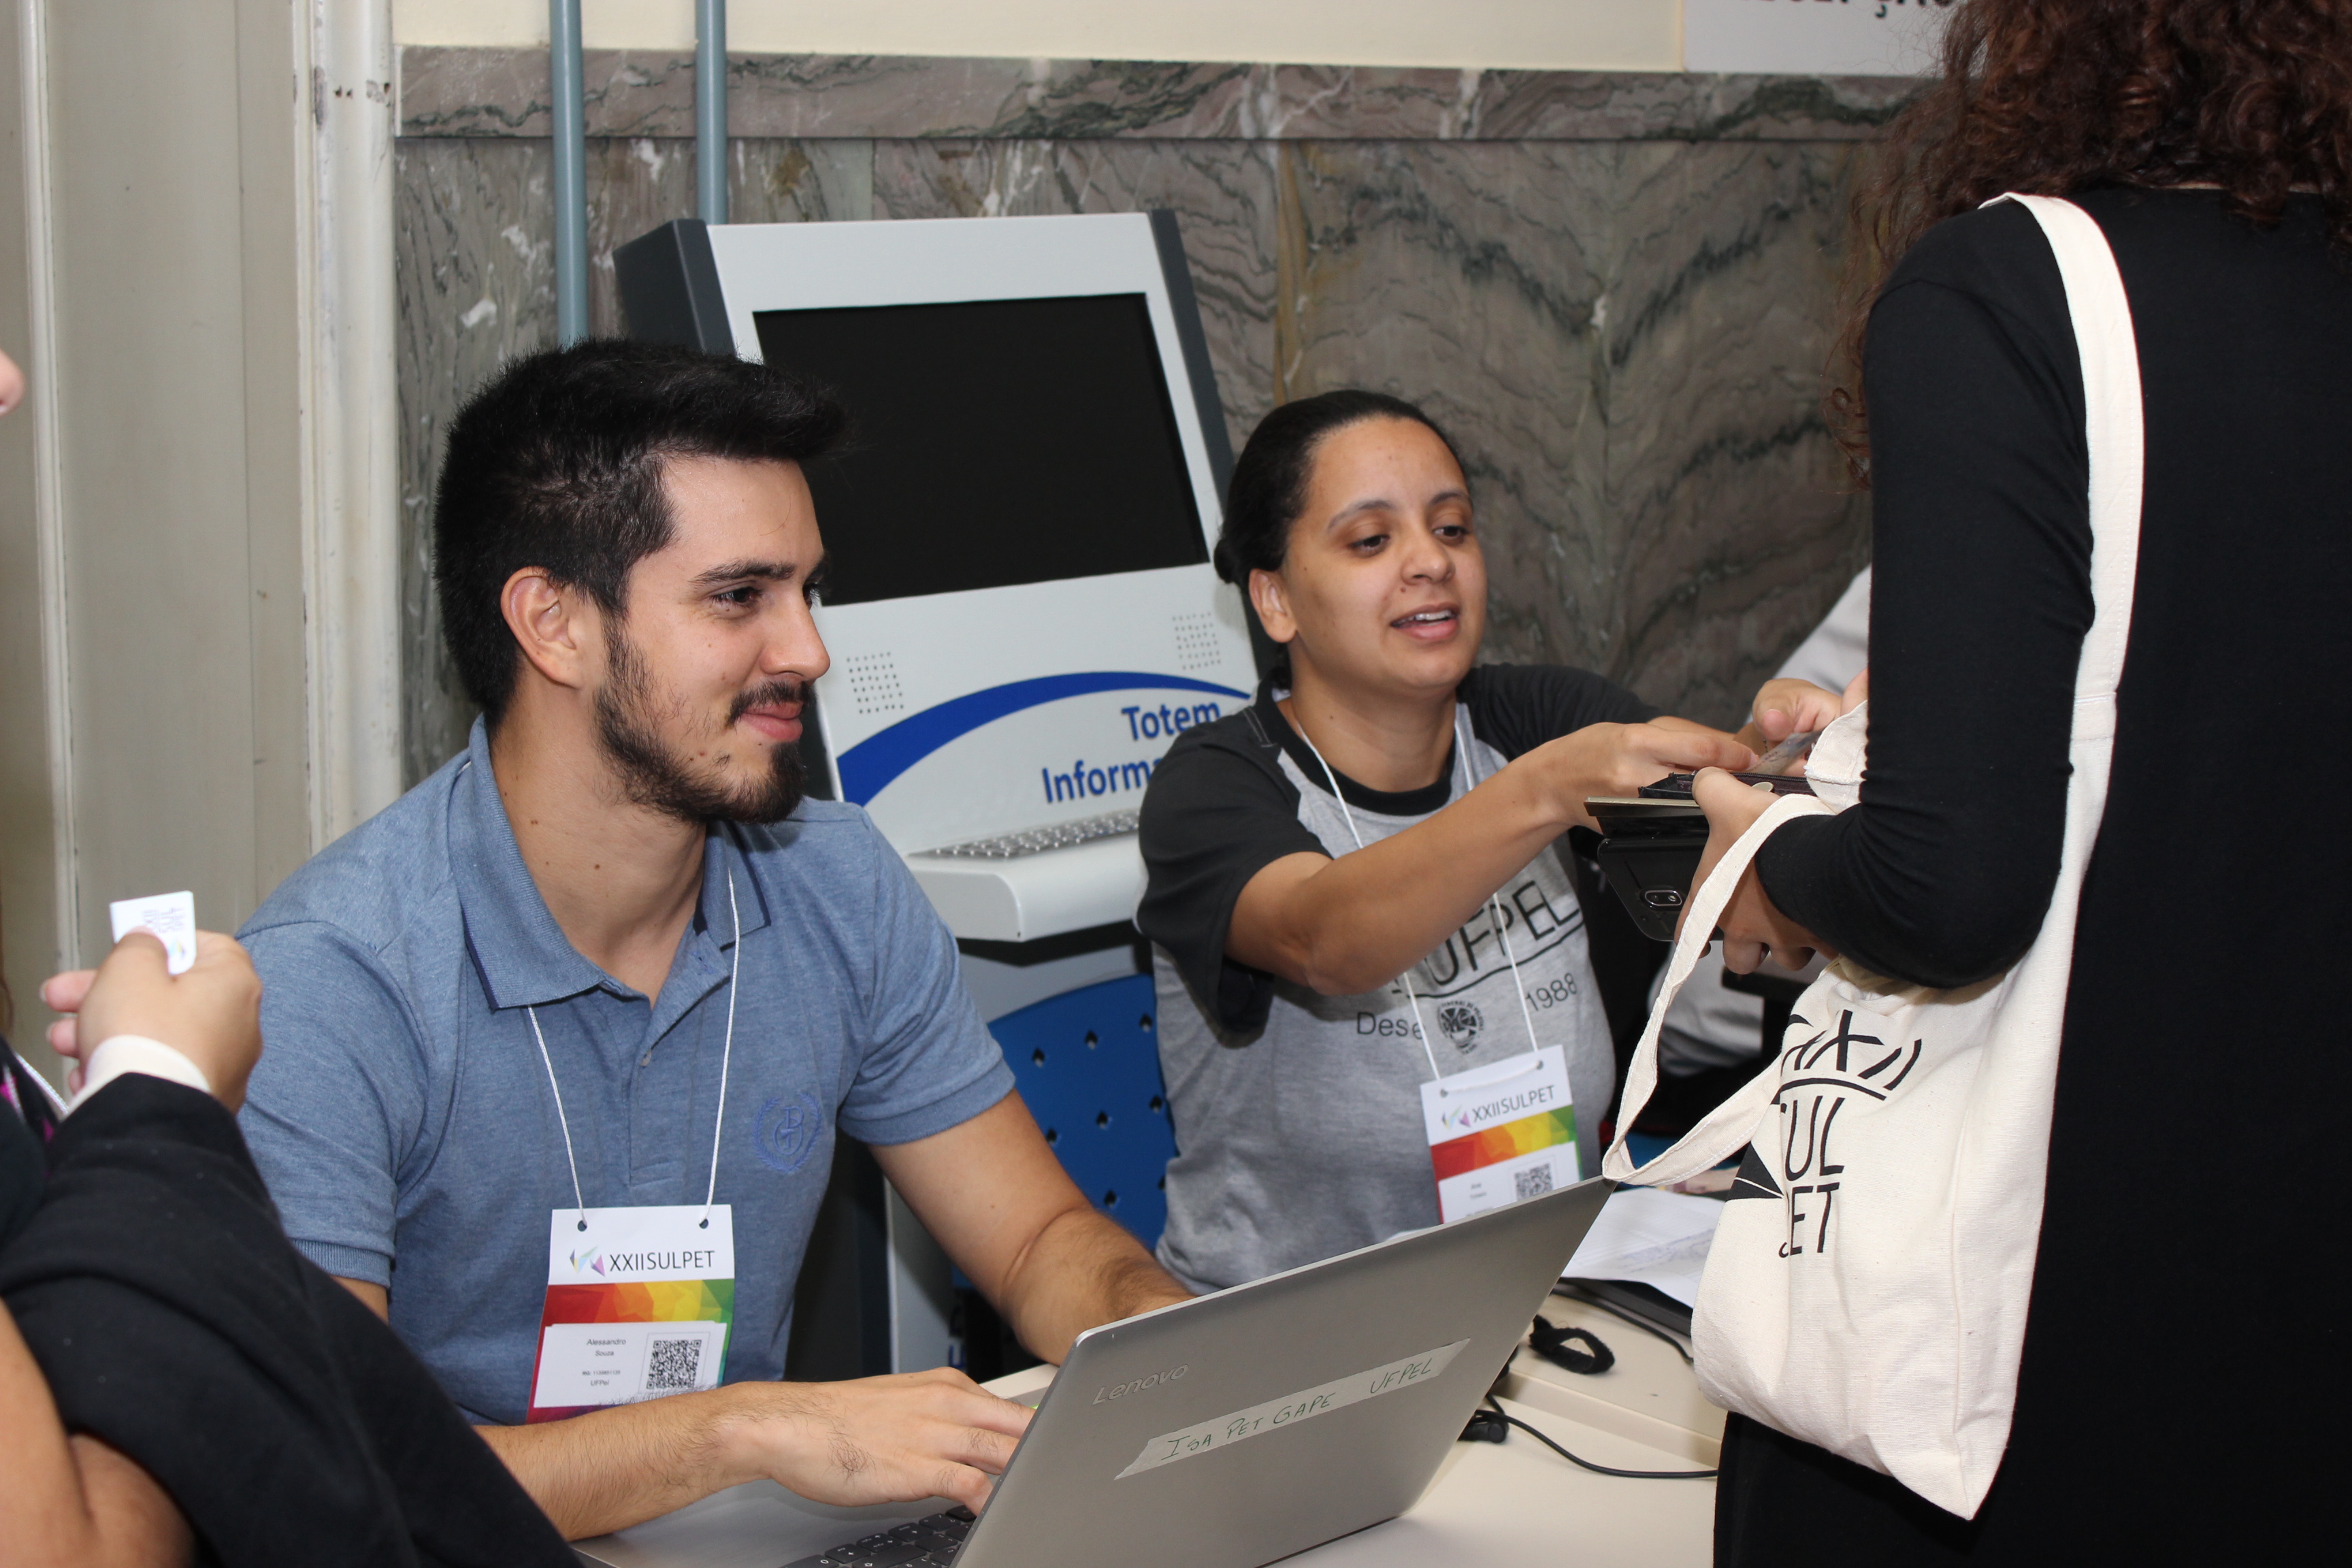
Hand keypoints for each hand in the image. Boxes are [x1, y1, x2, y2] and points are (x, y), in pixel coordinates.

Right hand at [40, 931, 264, 1109]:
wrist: (147, 1118)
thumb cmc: (147, 1042)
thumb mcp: (129, 970)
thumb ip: (138, 946)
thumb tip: (147, 943)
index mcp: (234, 983)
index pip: (205, 946)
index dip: (161, 944)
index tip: (128, 949)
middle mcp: (239, 1024)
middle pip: (168, 995)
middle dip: (109, 993)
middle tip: (67, 996)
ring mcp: (222, 1065)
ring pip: (156, 1035)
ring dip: (105, 1032)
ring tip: (65, 1039)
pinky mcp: (200, 1097)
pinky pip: (158, 1071)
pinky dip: (125, 1067)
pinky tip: (91, 1074)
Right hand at [725, 1368, 1032, 1513]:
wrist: (790, 1426)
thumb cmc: (837, 1421)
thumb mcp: (901, 1403)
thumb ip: (942, 1418)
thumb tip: (972, 1440)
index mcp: (946, 1385)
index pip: (1012, 1406)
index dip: (1042, 1431)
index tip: (1060, 1450)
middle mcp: (947, 1402)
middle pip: (1020, 1426)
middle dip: (1046, 1452)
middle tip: (1067, 1474)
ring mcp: (936, 1434)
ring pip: (1005, 1452)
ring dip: (1027, 1475)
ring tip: (1044, 1495)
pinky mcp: (919, 1466)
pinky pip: (973, 1487)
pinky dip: (993, 1502)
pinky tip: (999, 1514)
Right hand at [1525, 721, 1754, 830]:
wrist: (1555, 783)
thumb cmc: (1597, 748)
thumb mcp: (1637, 729)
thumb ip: (1682, 737)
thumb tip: (1734, 749)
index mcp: (1637, 741)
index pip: (1699, 751)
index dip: (1734, 756)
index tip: (1753, 759)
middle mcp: (1634, 775)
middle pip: (1699, 782)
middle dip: (1729, 782)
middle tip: (1754, 782)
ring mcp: (1632, 806)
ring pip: (1690, 806)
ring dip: (1714, 802)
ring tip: (1728, 796)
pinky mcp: (1630, 827)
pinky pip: (1672, 822)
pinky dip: (1691, 818)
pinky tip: (1699, 813)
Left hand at [1678, 769, 1835, 974]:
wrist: (1818, 857)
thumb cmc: (1766, 836)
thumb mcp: (1731, 802)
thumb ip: (1712, 788)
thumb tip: (1705, 778)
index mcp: (1717, 898)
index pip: (1691, 929)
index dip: (1691, 939)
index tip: (1696, 950)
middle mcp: (1746, 927)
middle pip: (1742, 958)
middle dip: (1751, 950)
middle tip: (1762, 934)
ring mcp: (1785, 939)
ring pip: (1786, 959)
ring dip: (1792, 947)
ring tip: (1802, 926)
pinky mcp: (1823, 940)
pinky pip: (1827, 951)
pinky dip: (1831, 942)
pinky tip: (1837, 928)